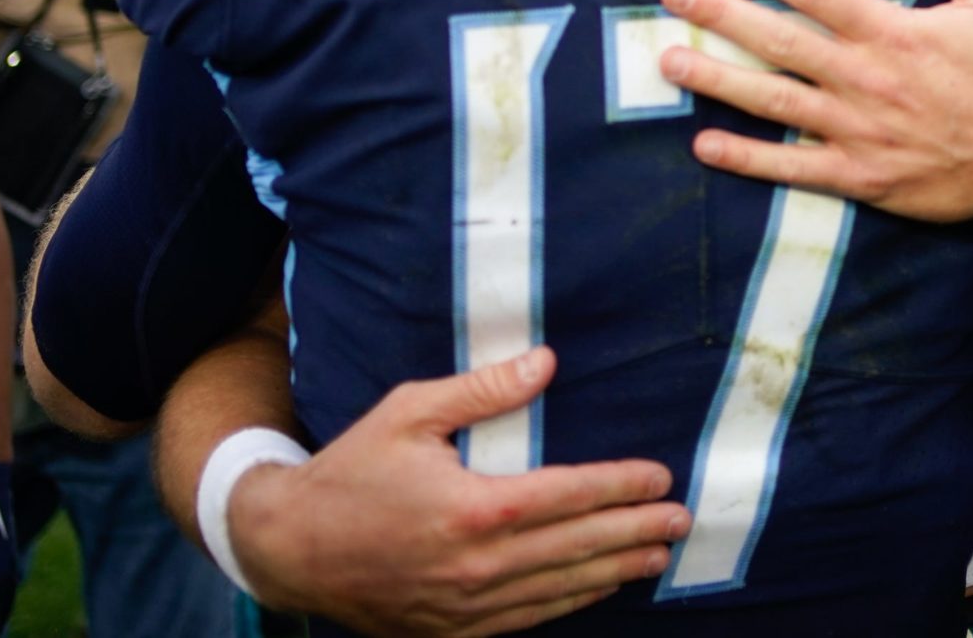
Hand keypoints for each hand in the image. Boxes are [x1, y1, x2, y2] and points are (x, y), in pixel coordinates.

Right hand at [230, 348, 688, 637]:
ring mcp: (465, 607)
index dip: (620, 487)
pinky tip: (596, 589)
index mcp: (471, 509)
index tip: (659, 477)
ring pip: (558, 590)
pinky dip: (569, 604)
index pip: (568, 496)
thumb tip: (546, 362)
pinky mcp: (452, 631)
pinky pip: (527, 620)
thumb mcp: (409, 412)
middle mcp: (476, 566)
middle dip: (635, 532)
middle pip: (576, 548)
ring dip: (614, 572)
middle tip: (680, 520)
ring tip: (657, 557)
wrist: (291, 548)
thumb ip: (482, 390)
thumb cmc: (351, 471)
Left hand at [657, 0, 972, 225]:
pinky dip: (747, 159)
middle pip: (778, 40)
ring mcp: (860, 131)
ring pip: (774, 102)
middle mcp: (867, 79)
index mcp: (895, 31)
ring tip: (669, 59)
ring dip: (717, 80)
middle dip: (720, 14)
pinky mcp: (862, 177)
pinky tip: (705, 145)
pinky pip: (793, 168)